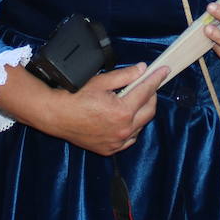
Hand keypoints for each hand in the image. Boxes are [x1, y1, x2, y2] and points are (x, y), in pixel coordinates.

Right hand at [37, 63, 168, 155]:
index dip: (156, 78)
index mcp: (122, 111)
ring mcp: (118, 142)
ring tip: (133, 100)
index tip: (163, 71)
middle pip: (150, 110)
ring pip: (141, 125)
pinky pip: (131, 138)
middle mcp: (123, 129)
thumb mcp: (101, 82)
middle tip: (147, 84)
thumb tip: (142, 69)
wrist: (56, 116)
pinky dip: (132, 127)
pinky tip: (126, 118)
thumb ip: (125, 75)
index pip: (146, 91)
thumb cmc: (75, 97)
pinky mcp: (111, 149)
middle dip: (151, 95)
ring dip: (142, 111)